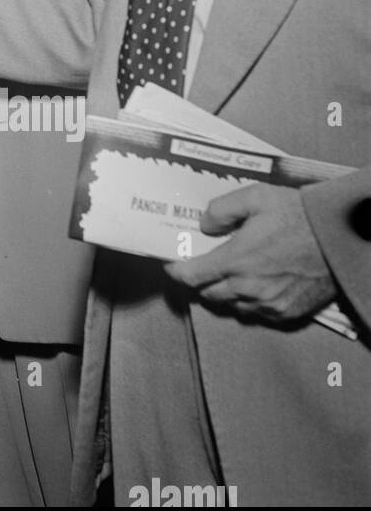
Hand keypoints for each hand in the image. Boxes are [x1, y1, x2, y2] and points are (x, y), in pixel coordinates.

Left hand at [165, 184, 336, 324]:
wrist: (338, 238)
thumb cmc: (298, 215)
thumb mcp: (255, 197)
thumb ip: (221, 210)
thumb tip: (204, 225)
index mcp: (236, 260)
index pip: (192, 276)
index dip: (177, 271)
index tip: (172, 266)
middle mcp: (249, 287)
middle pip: (209, 293)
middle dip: (202, 281)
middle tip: (204, 267)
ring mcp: (269, 304)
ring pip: (233, 306)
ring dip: (227, 293)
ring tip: (232, 275)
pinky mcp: (287, 312)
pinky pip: (258, 314)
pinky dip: (251, 302)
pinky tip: (257, 285)